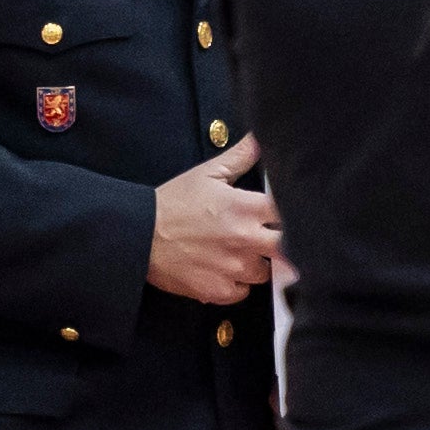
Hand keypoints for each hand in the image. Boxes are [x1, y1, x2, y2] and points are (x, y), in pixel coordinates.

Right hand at [149, 133, 278, 303]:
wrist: (135, 236)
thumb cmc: (171, 204)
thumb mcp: (207, 175)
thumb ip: (240, 156)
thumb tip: (262, 136)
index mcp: (246, 208)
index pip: (292, 214)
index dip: (294, 215)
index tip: (285, 217)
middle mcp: (246, 239)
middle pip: (290, 248)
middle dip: (283, 244)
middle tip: (268, 240)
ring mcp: (233, 268)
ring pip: (267, 272)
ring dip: (258, 264)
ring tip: (238, 253)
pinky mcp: (218, 290)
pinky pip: (243, 292)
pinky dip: (237, 285)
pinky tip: (224, 270)